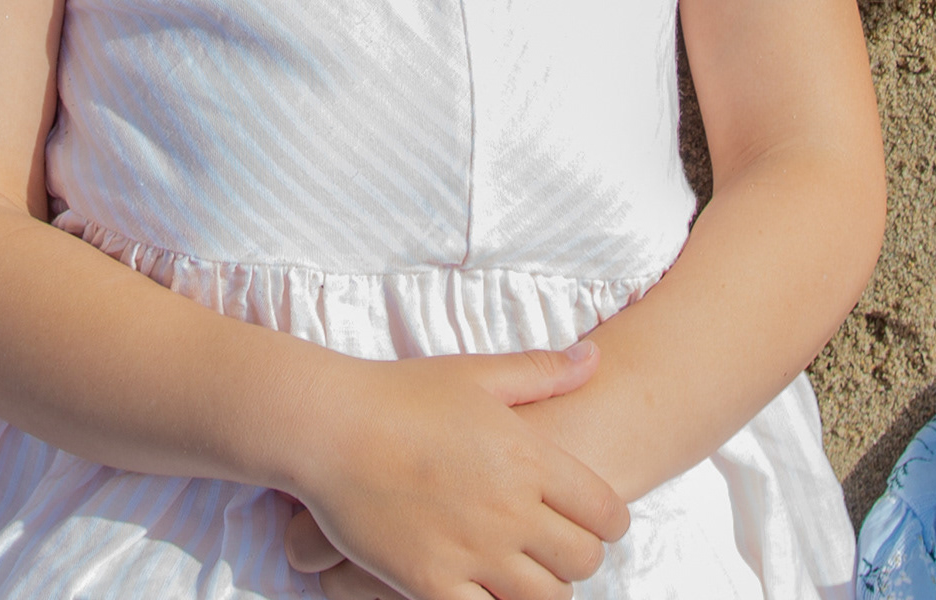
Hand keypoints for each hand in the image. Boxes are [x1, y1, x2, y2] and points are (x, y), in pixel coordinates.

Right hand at [288, 342, 628, 599]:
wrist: (328, 426)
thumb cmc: (400, 394)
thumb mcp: (476, 373)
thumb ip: (541, 370)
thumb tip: (595, 359)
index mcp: (528, 459)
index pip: (606, 513)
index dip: (607, 521)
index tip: (590, 519)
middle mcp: (510, 510)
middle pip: (583, 560)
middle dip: (578, 556)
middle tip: (554, 546)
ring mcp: (472, 552)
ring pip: (546, 599)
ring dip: (543, 588)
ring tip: (523, 571)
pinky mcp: (431, 583)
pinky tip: (483, 588)